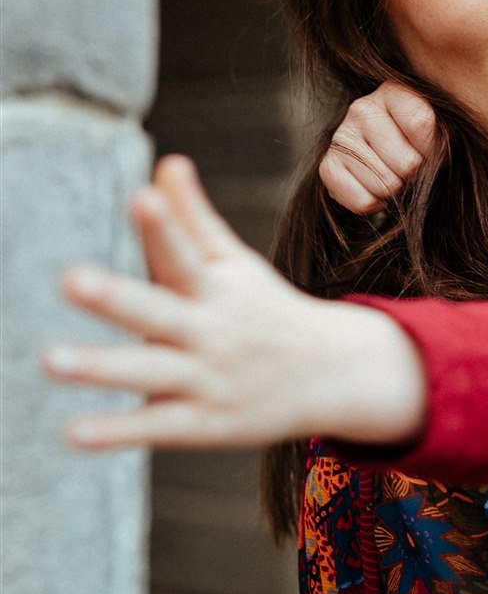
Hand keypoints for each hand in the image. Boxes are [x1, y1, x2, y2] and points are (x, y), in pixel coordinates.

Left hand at [42, 156, 427, 450]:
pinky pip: (155, 427)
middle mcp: (209, 332)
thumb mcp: (236, 265)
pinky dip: (116, 432)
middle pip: (157, 312)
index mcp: (214, 288)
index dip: (163, 227)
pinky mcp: (202, 424)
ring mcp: (206, 379)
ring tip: (50, 359)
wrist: (332, 376)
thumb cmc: (266, 311)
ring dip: (101, 367)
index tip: (143, 197)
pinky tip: (74, 433)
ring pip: (148, 372)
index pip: (184, 254)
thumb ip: (193, 219)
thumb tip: (167, 160)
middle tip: (70, 279)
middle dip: (115, 297)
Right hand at [320, 83, 437, 212]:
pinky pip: (363, 200)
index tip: (429, 148)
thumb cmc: (422, 146)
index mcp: (393, 91)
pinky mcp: (327, 166)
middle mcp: (361, 108)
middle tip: (408, 166)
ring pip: (386, 184)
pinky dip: (375, 203)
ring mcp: (341, 136)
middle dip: (414, 173)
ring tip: (391, 174)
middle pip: (407, 162)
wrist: (392, 166)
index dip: (433, 148)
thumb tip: (420, 161)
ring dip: (395, 190)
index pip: (420, 122)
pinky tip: (374, 186)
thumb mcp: (441, 134)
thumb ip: (441, 137)